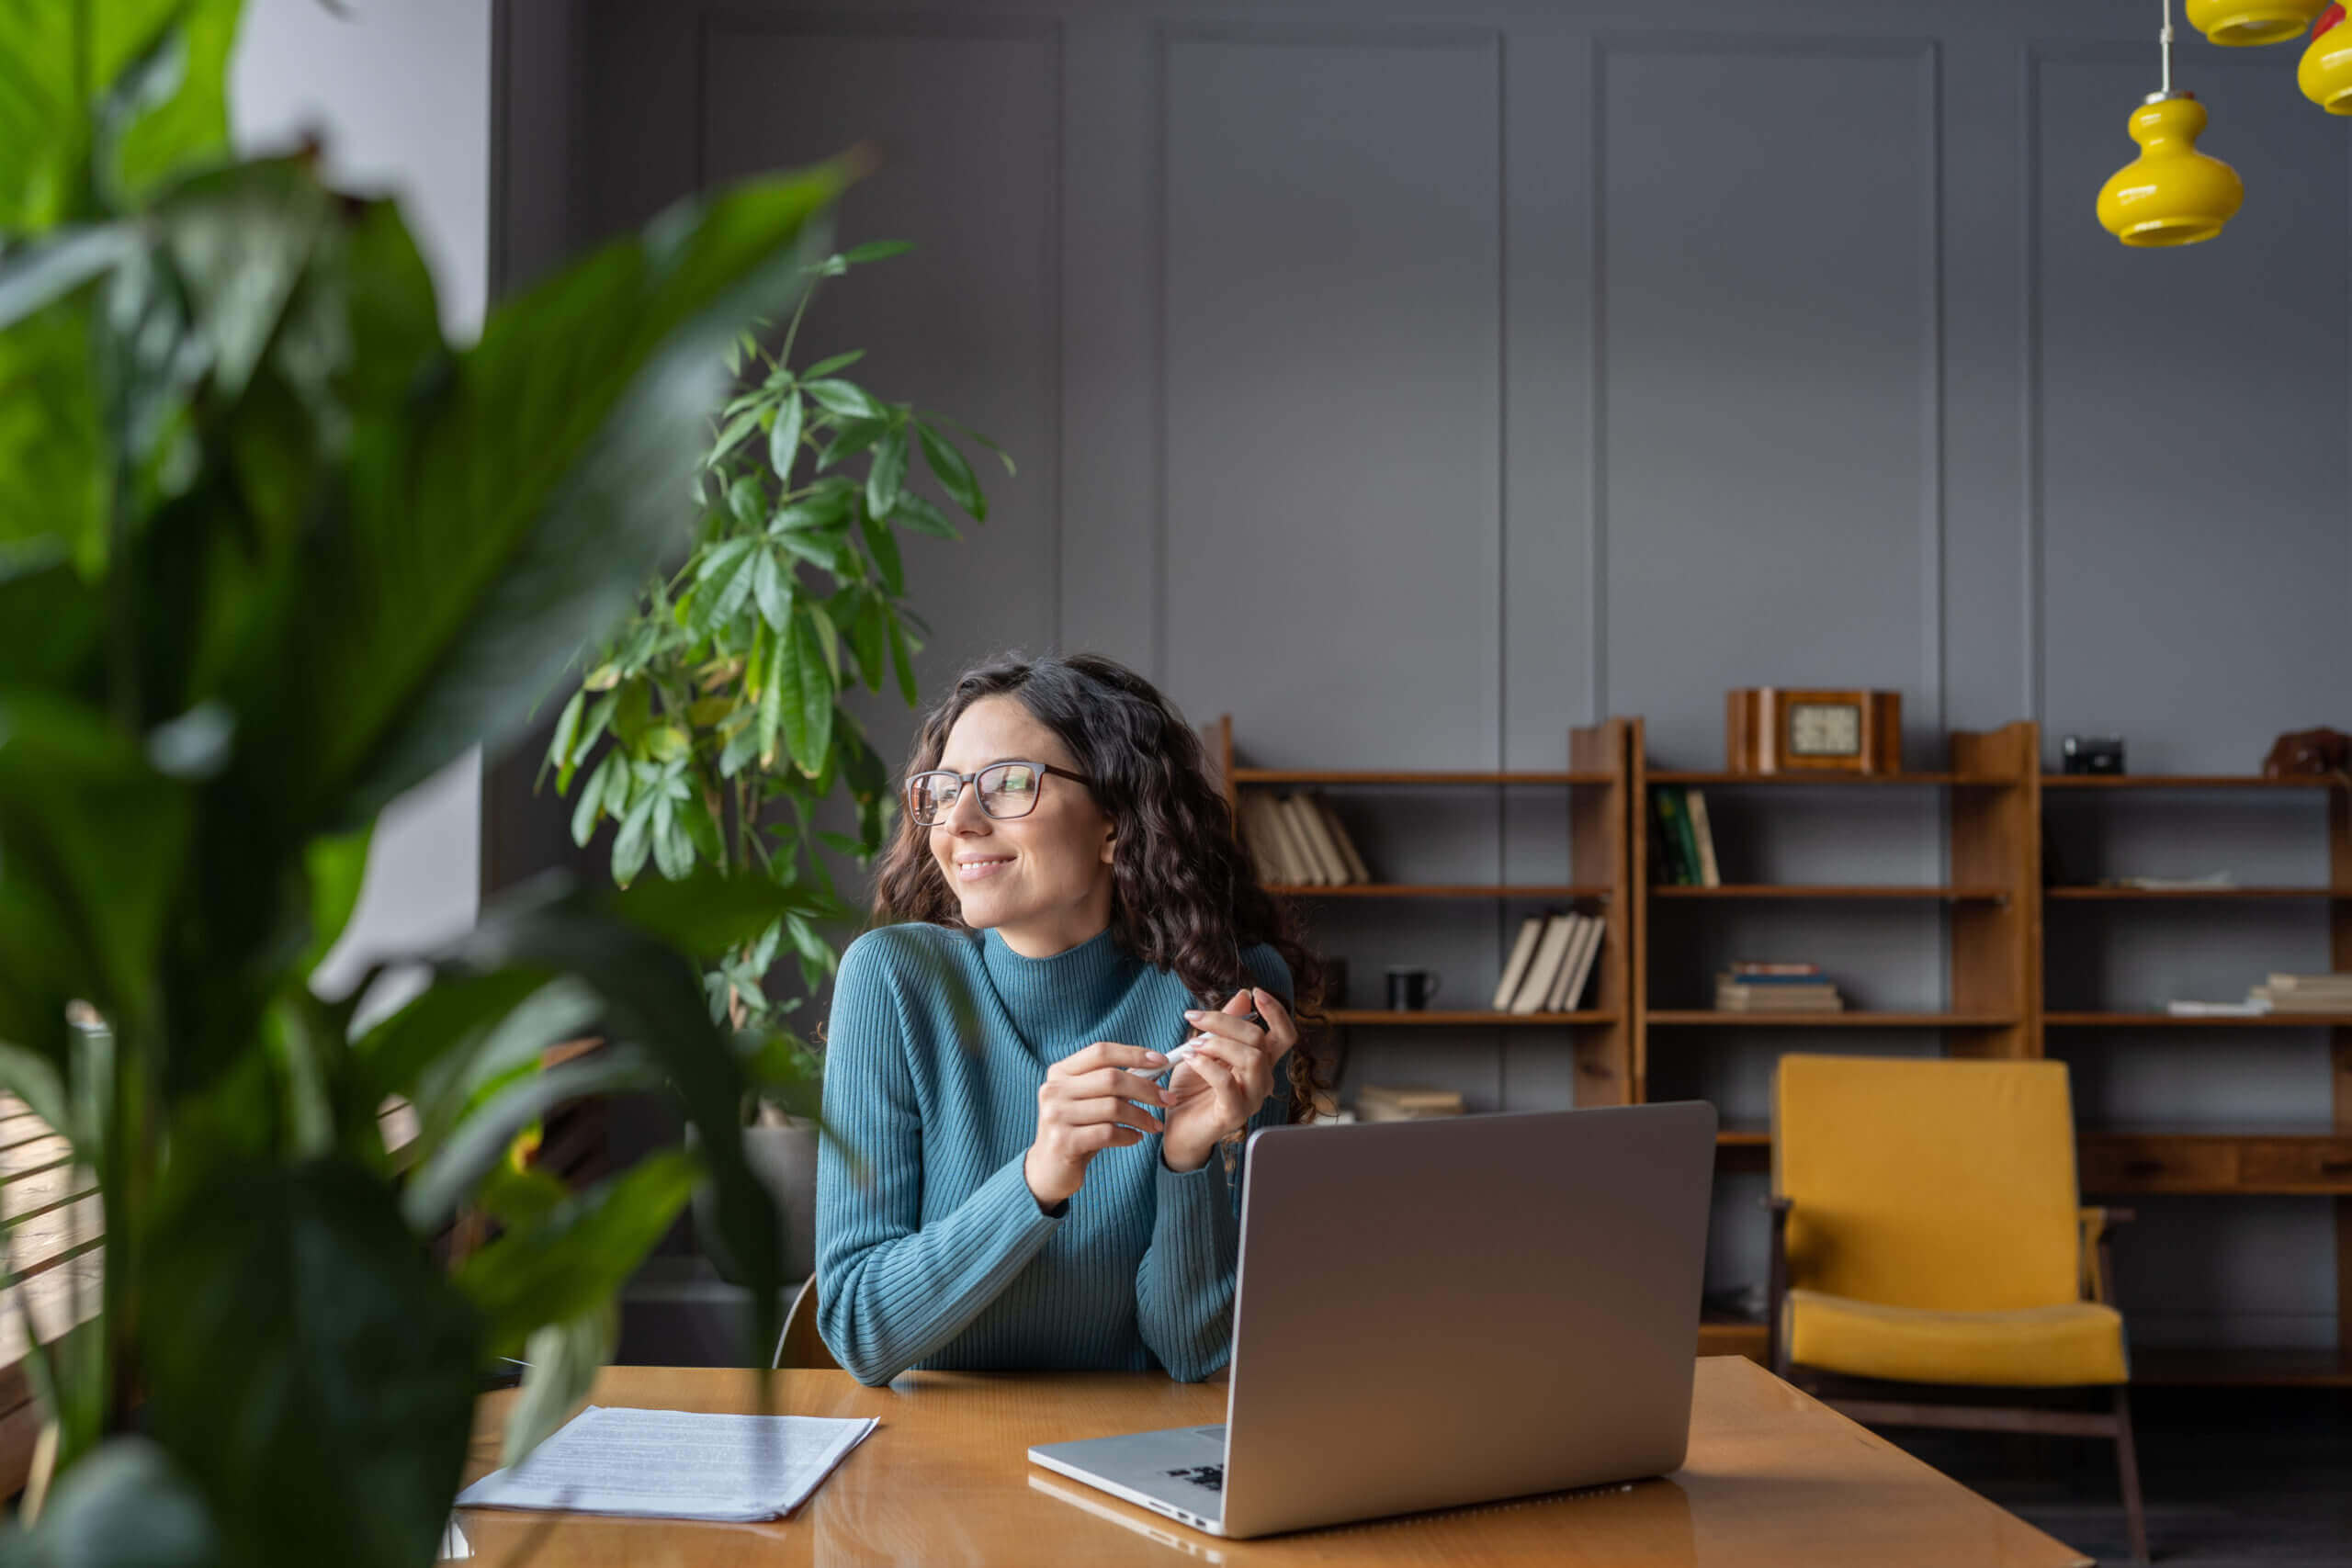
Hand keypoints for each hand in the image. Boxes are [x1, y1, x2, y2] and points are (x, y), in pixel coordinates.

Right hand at [1024, 1041, 1170, 1207]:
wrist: (1049, 1169)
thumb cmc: (1077, 1130)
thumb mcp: (1089, 1101)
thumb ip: (1112, 1084)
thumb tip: (1154, 1067)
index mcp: (1060, 1072)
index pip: (1101, 1052)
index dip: (1133, 1054)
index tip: (1161, 1061)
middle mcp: (1054, 1089)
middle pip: (1111, 1078)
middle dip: (1146, 1089)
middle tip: (1168, 1099)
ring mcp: (1056, 1115)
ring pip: (1113, 1107)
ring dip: (1142, 1116)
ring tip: (1154, 1125)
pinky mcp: (1063, 1141)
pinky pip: (1108, 1133)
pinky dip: (1128, 1135)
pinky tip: (1135, 1138)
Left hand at [1160, 986, 1295, 1173]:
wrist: (1177, 1126)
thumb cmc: (1193, 1088)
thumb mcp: (1205, 1048)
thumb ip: (1224, 1025)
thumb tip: (1243, 995)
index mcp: (1261, 1062)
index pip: (1284, 1035)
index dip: (1276, 1012)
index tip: (1256, 992)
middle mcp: (1262, 1080)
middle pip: (1260, 1040)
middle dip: (1226, 1022)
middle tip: (1196, 1018)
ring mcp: (1251, 1099)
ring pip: (1251, 1059)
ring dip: (1218, 1044)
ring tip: (1193, 1044)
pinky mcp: (1234, 1114)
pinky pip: (1227, 1083)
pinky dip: (1206, 1065)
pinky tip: (1190, 1059)